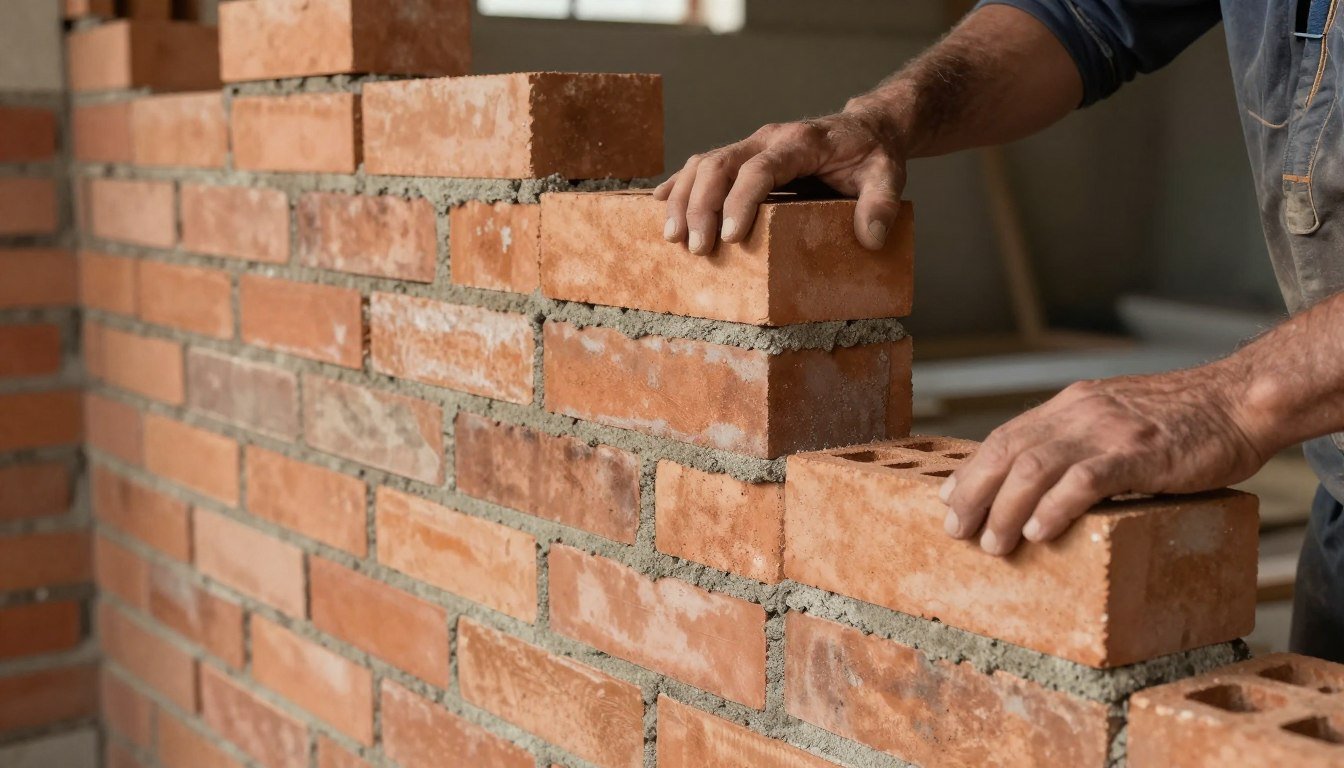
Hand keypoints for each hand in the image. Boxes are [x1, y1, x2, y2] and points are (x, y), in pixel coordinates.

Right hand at [653, 106, 907, 253]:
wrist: (865, 128)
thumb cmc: (872, 155)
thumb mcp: (888, 175)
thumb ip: (881, 204)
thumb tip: (872, 237)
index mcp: (801, 142)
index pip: (760, 167)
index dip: (742, 200)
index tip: (732, 236)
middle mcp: (768, 138)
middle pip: (721, 163)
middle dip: (701, 205)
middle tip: (697, 247)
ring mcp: (751, 144)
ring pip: (704, 163)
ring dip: (683, 198)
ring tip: (673, 237)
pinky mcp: (742, 155)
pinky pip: (702, 165)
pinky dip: (679, 185)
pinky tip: (659, 207)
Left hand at [940, 362, 1273, 555]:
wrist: (1240, 401)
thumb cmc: (1183, 422)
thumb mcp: (1116, 420)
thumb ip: (1079, 442)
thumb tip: (1038, 480)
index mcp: (1072, 405)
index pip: (1006, 436)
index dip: (972, 470)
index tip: (947, 499)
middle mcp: (1080, 412)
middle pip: (1008, 451)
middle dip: (974, 493)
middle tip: (955, 530)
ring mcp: (1109, 432)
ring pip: (1036, 466)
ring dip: (1007, 508)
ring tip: (993, 544)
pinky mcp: (1140, 454)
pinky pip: (1087, 480)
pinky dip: (1056, 507)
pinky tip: (1039, 532)